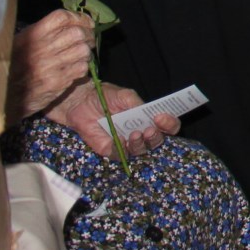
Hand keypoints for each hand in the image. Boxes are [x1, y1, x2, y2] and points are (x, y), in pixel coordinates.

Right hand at [8, 10, 93, 121]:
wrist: (1, 97)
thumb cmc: (11, 67)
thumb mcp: (19, 44)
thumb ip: (41, 32)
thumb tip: (69, 21)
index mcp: (31, 35)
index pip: (62, 18)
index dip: (79, 18)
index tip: (86, 22)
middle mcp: (41, 49)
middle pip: (77, 33)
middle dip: (87, 35)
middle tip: (87, 40)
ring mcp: (50, 66)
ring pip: (83, 51)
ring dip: (85, 52)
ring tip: (80, 55)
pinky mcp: (57, 83)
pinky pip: (81, 69)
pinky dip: (82, 67)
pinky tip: (75, 69)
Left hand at [47, 81, 177, 159]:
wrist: (80, 102)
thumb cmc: (104, 96)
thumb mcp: (125, 95)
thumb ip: (137, 104)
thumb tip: (148, 114)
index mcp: (148, 118)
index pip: (167, 126)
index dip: (170, 124)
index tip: (161, 117)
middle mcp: (140, 132)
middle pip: (157, 141)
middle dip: (156, 137)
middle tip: (149, 129)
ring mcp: (125, 142)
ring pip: (141, 150)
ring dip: (140, 143)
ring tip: (135, 134)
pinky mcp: (109, 149)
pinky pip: (119, 154)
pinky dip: (121, 148)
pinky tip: (119, 139)